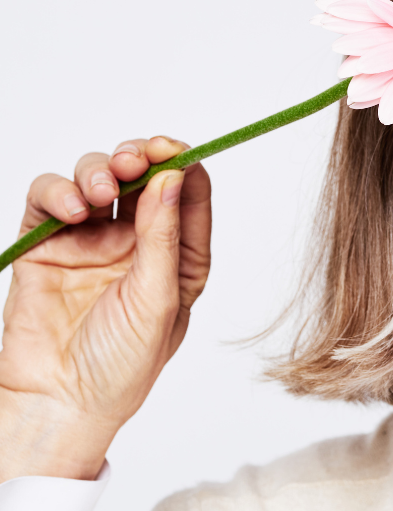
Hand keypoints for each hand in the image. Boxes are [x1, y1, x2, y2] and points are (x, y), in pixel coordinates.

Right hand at [0, 136, 211, 480]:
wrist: (58, 402)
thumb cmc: (121, 365)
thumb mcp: (158, 300)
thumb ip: (164, 237)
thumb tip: (173, 177)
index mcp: (178, 254)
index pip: (187, 193)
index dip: (181, 162)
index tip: (172, 148)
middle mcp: (137, 241)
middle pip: (141, 175)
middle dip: (139, 157)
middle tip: (135, 160)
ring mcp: (90, 240)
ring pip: (96, 177)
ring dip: (99, 171)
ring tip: (101, 193)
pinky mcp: (47, 244)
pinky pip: (49, 199)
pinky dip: (58, 191)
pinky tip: (72, 210)